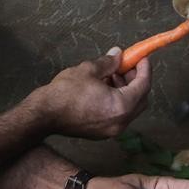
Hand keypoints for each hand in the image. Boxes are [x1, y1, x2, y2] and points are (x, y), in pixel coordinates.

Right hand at [26, 50, 151, 139]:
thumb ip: (109, 63)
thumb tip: (118, 55)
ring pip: (129, 108)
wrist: (44, 115)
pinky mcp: (101, 133)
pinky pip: (118, 115)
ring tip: (112, 74)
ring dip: (126, 90)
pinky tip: (104, 87)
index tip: (141, 57)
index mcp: (121, 106)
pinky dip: (117, 101)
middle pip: (140, 99)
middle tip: (128, 65)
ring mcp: (111, 130)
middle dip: (136, 80)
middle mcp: (120, 122)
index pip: (143, 85)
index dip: (144, 69)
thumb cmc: (65, 92)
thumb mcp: (89, 70)